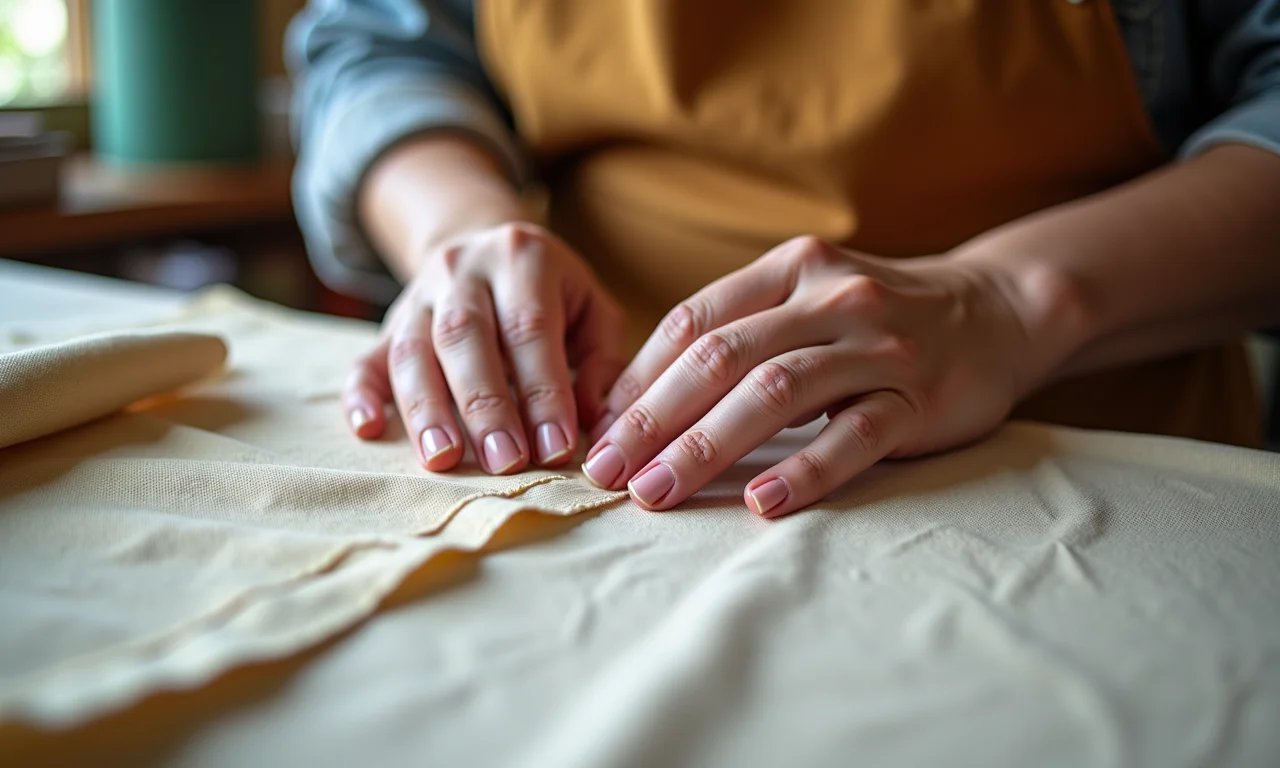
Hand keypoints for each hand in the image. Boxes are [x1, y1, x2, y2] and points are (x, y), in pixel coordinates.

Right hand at [344, 222, 625, 473]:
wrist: (486, 248)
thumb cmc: (554, 295)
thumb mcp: (593, 309)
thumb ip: (601, 363)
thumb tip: (593, 424)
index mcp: (523, 257)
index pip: (530, 327)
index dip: (543, 390)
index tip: (555, 448)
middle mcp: (463, 268)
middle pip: (465, 336)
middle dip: (485, 405)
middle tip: (504, 461)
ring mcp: (418, 294)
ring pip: (413, 349)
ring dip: (427, 409)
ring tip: (443, 459)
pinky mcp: (388, 325)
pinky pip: (366, 358)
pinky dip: (362, 396)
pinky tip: (370, 430)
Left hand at [581, 236, 1038, 517]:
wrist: (995, 311)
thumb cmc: (873, 317)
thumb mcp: (805, 299)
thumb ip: (736, 332)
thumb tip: (636, 400)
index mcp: (791, 269)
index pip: (695, 321)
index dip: (639, 377)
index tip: (597, 430)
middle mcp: (832, 297)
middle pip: (723, 358)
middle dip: (654, 419)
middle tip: (607, 471)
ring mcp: (879, 346)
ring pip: (777, 393)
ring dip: (707, 446)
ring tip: (658, 492)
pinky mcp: (920, 398)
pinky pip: (855, 436)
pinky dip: (806, 469)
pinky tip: (763, 502)